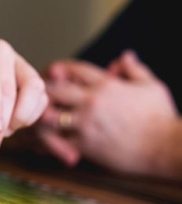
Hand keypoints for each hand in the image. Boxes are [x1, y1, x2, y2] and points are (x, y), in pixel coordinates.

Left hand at [37, 51, 179, 174]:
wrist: (166, 148)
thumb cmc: (162, 118)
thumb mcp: (151, 86)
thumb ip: (134, 69)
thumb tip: (125, 56)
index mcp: (106, 84)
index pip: (72, 68)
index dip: (59, 68)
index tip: (52, 72)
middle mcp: (92, 101)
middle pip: (53, 89)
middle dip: (43, 90)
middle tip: (38, 96)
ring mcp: (87, 123)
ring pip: (49, 115)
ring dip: (43, 116)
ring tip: (39, 119)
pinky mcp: (86, 145)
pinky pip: (58, 141)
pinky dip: (49, 142)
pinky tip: (45, 143)